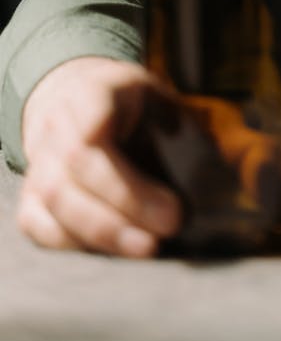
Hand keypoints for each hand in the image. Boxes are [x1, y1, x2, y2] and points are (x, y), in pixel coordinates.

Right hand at [18, 57, 182, 256]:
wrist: (67, 97)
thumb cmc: (118, 100)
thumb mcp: (146, 88)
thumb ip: (169, 110)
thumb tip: (189, 139)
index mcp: (89, 93)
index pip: (89, 113)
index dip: (99, 132)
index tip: (118, 149)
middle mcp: (56, 128)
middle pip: (79, 167)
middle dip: (126, 200)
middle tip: (171, 223)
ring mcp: (39, 164)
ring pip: (57, 202)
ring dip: (104, 231)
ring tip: (148, 247)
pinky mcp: (30, 198)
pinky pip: (40, 227)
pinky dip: (74, 244)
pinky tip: (111, 252)